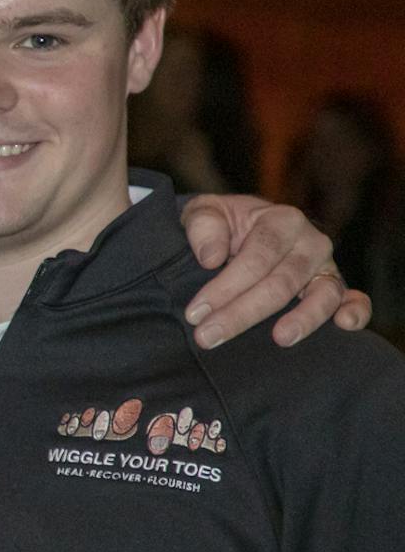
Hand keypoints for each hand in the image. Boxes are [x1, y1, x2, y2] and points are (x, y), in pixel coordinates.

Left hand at [181, 195, 372, 348]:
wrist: (241, 230)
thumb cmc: (222, 225)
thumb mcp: (204, 212)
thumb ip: (203, 227)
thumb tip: (211, 258)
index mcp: (281, 220)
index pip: (257, 257)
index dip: (226, 286)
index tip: (195, 313)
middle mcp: (310, 242)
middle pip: (282, 282)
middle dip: (243, 313)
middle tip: (207, 337)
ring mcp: (326, 267)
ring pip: (322, 295)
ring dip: (302, 319)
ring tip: (280, 339)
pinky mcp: (335, 288)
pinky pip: (353, 300)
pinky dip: (355, 312)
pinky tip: (344, 326)